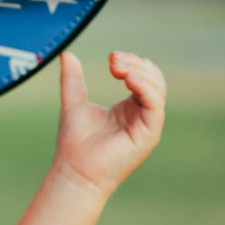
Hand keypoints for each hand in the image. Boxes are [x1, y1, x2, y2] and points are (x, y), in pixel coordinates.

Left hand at [53, 49, 165, 197]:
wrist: (75, 170)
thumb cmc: (75, 142)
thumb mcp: (74, 102)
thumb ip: (73, 79)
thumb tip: (67, 54)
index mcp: (129, 106)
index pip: (142, 75)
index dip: (130, 62)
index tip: (111, 58)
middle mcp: (141, 114)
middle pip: (154, 78)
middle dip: (135, 63)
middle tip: (113, 61)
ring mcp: (147, 124)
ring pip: (157, 89)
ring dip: (140, 72)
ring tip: (117, 67)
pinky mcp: (149, 134)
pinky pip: (155, 106)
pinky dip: (145, 88)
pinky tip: (128, 79)